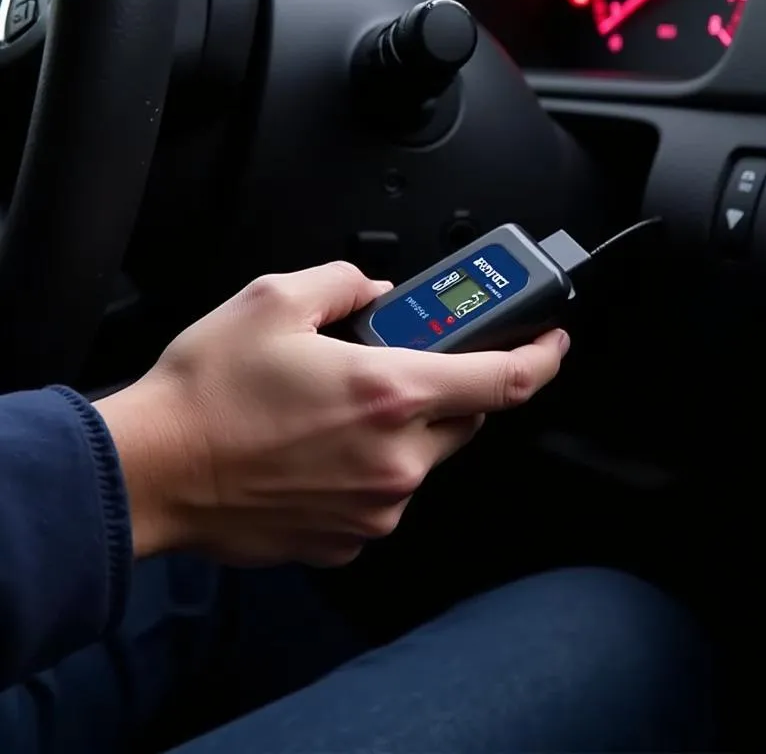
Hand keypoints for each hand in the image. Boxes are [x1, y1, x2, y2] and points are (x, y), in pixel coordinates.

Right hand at [96, 262, 568, 565]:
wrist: (153, 471)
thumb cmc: (207, 394)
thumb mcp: (275, 300)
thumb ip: (345, 284)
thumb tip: (375, 292)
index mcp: (391, 394)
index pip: (507, 380)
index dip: (543, 356)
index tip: (553, 342)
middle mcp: (396, 459)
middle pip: (466, 417)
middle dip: (447, 385)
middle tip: (403, 363)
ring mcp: (376, 507)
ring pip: (424, 458)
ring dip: (404, 428)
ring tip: (339, 408)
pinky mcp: (349, 539)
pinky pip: (386, 495)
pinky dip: (372, 467)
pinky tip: (321, 448)